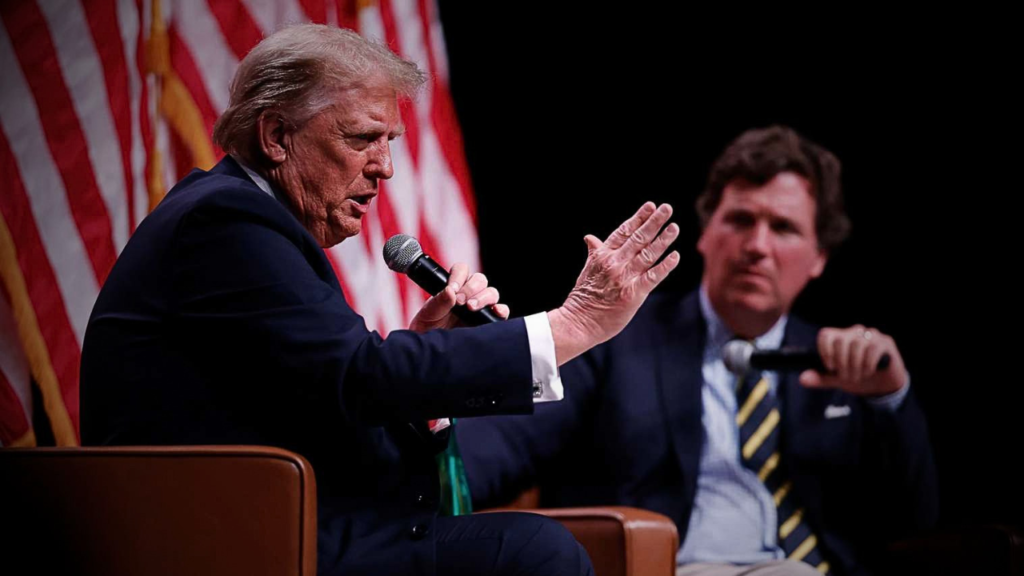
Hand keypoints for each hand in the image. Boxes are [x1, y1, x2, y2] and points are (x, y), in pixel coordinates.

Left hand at [408, 263, 508, 332]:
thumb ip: (438, 302)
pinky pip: (501, 311)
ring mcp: (481, 307)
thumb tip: (450, 291)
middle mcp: (469, 294)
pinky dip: (501, 310)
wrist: (433, 350)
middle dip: (471, 288)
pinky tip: (495, 311)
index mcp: (454, 286)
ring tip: (471, 308)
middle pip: (480, 279)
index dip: (459, 276)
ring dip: (483, 297)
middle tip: (460, 302)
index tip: (452, 288)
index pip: (462, 270)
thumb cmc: (428, 328)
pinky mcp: (489, 320)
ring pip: (491, 292)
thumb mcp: (429, 313)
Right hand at [548, 202, 679, 363]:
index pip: (623, 231)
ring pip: (647, 254)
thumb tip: (589, 237)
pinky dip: (665, 266)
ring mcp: (624, 277)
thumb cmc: (583, 297)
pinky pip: (652, 277)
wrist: (579, 322)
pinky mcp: (633, 294)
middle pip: (638, 238)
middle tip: (667, 208)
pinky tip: (675, 256)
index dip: (638, 218)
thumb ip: (595, 252)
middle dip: (654, 222)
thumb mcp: (587, 269)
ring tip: (674, 227)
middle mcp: (614, 262)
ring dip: (663, 239)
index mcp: (603, 255)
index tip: (651, 206)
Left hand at [799, 325, 908, 395]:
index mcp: (839, 338)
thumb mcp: (836, 380)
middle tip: (846, 377)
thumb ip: (820, 378)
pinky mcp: (885, 342)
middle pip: (840, 340)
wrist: (883, 387)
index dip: (825, 351)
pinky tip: (868, 372)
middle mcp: (853, 332)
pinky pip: (873, 348)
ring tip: (857, 377)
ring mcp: (870, 336)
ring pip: (856, 344)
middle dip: (842, 363)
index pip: (826, 335)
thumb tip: (802, 379)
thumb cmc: (857, 378)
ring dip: (855, 365)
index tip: (830, 367)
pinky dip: (868, 363)